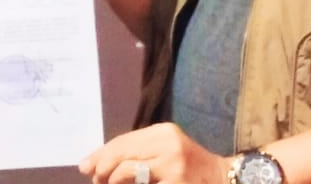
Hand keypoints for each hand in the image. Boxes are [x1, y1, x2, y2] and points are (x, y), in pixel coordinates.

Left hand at [80, 123, 229, 183]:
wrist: (225, 180)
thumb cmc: (190, 169)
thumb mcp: (165, 152)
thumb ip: (137, 154)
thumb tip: (94, 165)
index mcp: (163, 132)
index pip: (122, 141)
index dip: (100, 154)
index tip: (85, 166)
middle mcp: (168, 144)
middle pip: (121, 154)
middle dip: (102, 168)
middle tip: (96, 180)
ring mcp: (173, 165)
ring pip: (126, 172)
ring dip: (112, 181)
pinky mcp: (176, 183)